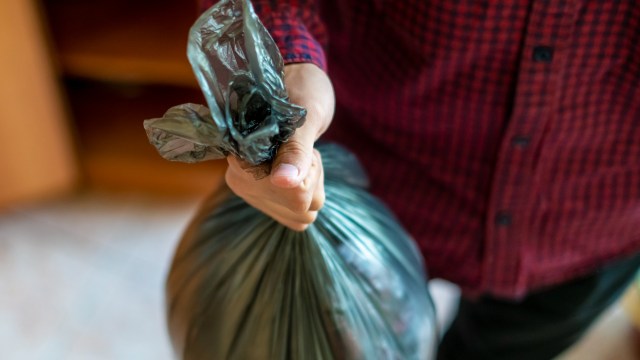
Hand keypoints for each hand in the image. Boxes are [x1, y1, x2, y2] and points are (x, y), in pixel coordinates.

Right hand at [225, 63, 334, 230]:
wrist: (297, 78)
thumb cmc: (302, 89)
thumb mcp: (305, 115)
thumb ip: (295, 150)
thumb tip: (283, 182)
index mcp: (242, 164)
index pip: (294, 197)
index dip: (308, 170)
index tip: (300, 139)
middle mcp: (242, 182)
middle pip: (299, 210)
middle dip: (311, 178)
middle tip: (302, 144)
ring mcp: (254, 191)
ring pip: (302, 214)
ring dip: (311, 182)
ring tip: (300, 150)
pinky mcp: (266, 194)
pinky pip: (300, 210)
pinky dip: (308, 188)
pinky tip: (299, 162)